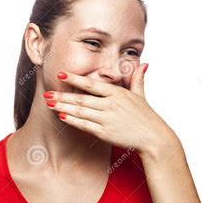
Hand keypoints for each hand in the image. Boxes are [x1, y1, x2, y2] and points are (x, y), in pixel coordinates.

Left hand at [43, 63, 180, 158]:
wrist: (153, 138)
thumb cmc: (146, 117)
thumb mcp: (141, 95)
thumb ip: (137, 79)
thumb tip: (143, 63)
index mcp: (118, 93)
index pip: (92, 84)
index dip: (75, 78)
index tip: (61, 74)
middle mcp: (111, 105)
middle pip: (81, 98)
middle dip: (62, 95)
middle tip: (47, 93)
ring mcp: (107, 119)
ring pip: (80, 111)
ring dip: (63, 107)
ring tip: (50, 103)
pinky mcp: (105, 133)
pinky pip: (85, 125)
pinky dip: (73, 121)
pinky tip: (63, 116)